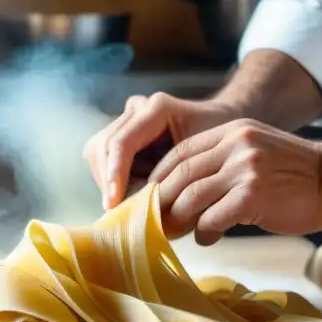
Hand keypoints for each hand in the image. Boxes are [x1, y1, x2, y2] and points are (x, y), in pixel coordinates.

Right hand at [83, 93, 237, 208]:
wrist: (224, 127)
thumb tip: (145, 212)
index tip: (113, 205)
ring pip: (97, 154)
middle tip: (123, 211)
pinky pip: (104, 159)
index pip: (122, 143)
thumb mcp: (202, 166)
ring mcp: (126, 119)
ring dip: (109, 182)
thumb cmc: (220, 146)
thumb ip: (175, 184)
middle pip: (103, 147)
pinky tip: (131, 194)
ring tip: (132, 202)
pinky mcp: (121, 132)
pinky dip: (114, 180)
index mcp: (158, 108)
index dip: (114, 175)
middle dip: (109, 181)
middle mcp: (137, 108)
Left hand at [150, 118, 321, 244]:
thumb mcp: (256, 153)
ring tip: (174, 233)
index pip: (180, 153)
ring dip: (178, 220)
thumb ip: (222, 163)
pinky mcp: (253, 196)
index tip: (147, 198)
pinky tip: (207, 238)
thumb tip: (181, 194)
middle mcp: (236, 145)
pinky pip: (212, 219)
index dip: (159, 177)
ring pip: (191, 198)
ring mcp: (245, 169)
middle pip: (179, 175)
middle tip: (150, 222)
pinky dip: (204, 233)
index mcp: (232, 131)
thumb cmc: (296, 175)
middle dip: (160, 202)